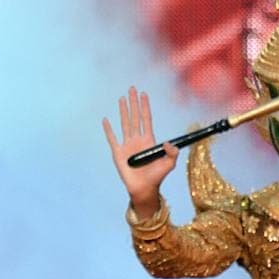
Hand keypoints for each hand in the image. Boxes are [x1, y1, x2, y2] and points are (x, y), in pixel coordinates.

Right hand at [103, 86, 175, 216]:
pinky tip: (106, 120)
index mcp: (149, 140)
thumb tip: (168, 142)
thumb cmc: (157, 178)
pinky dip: (108, 129)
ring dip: (123, 111)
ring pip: (124, 123)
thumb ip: (172, 153)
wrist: (143, 189)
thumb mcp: (169, 165)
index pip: (147, 119)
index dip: (145, 106)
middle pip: (135, 117)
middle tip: (132, 88)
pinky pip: (112, 139)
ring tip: (122, 98)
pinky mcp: (117, 153)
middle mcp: (137, 140)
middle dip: (134, 103)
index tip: (144, 94)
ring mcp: (127, 145)